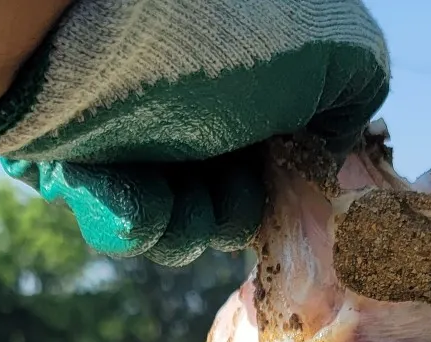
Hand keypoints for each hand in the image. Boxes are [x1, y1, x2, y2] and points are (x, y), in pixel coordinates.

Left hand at [0, 0, 389, 264]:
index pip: (282, 152)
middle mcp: (194, 93)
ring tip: (162, 191)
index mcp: (253, 65)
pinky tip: (114, 181)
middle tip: (223, 192)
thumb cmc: (215, 29)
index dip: (287, 182)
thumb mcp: (333, 47)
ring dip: (181, 226)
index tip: (284, 187)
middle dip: (231, 213)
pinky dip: (123, 214)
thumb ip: (358, 92)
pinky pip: (116, 221)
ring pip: (176, 227)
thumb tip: (331, 144)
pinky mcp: (73, 156)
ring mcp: (130, 126)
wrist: (75, 24)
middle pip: (230, 200)